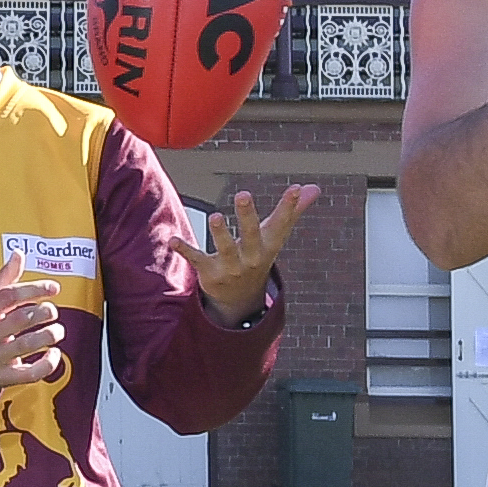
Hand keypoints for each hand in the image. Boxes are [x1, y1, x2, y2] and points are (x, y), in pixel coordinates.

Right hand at [0, 264, 67, 395]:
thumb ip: (3, 279)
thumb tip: (18, 254)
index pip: (9, 296)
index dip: (34, 289)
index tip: (53, 288)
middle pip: (21, 319)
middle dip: (44, 312)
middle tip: (52, 310)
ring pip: (29, 344)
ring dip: (51, 334)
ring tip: (57, 330)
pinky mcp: (4, 377)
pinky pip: (31, 373)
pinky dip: (48, 363)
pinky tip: (54, 353)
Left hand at [196, 182, 318, 321]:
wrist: (240, 298)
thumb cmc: (257, 255)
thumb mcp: (274, 236)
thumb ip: (292, 211)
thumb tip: (314, 187)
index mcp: (268, 244)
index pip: (280, 224)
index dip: (288, 206)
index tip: (295, 188)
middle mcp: (251, 256)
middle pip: (251, 235)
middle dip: (247, 217)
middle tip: (243, 195)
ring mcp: (230, 266)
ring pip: (225, 249)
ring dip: (220, 234)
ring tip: (214, 216)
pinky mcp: (209, 272)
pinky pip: (196, 259)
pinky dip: (184, 250)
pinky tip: (172, 240)